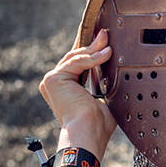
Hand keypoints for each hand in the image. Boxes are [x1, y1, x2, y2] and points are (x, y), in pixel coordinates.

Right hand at [38, 29, 117, 155]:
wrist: (88, 132)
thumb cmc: (98, 124)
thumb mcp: (104, 97)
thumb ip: (104, 82)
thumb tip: (114, 66)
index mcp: (64, 88)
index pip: (76, 64)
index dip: (88, 50)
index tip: (101, 39)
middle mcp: (55, 83)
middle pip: (75, 57)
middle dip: (92, 45)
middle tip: (105, 34)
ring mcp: (51, 81)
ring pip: (75, 58)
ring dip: (94, 49)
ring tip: (108, 42)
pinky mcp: (53, 79)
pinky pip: (76, 63)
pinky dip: (92, 58)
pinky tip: (106, 53)